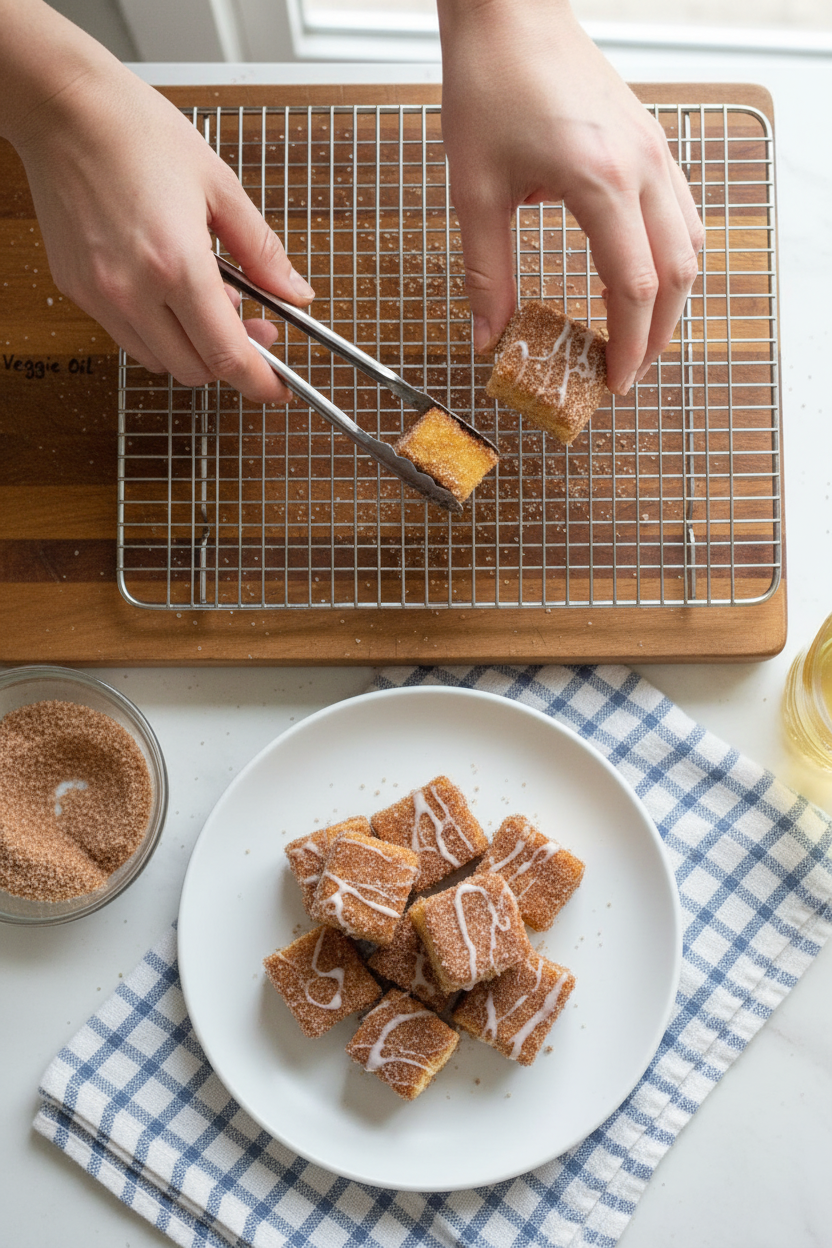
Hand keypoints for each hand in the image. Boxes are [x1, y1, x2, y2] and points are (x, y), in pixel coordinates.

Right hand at [1, 4, 311, 403]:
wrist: (65, 108)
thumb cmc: (137, 132)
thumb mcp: (220, 186)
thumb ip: (262, 251)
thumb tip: (295, 293)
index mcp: (176, 264)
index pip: (226, 356)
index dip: (259, 382)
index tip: (277, 387)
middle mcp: (133, 290)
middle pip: (194, 370)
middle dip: (229, 361)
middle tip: (252, 329)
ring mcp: (101, 295)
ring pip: (160, 361)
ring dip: (192, 348)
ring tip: (208, 301)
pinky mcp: (78, 290)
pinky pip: (127, 337)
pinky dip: (158, 332)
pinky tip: (170, 294)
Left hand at [437, 0, 703, 394]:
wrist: (509, 10)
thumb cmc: (489, 82)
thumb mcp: (473, 190)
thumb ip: (485, 271)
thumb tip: (486, 336)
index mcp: (598, 180)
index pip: (633, 287)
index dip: (629, 345)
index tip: (614, 381)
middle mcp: (640, 165)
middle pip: (677, 273)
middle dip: (658, 333)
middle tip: (629, 371)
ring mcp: (653, 150)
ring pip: (689, 242)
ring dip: (671, 297)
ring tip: (639, 334)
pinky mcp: (650, 140)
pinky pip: (681, 210)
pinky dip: (670, 256)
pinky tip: (642, 275)